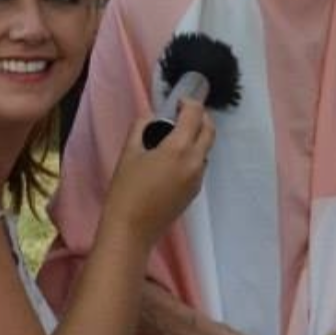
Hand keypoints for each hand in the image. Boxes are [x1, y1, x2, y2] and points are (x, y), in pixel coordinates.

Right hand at [104, 98, 213, 245]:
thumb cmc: (126, 190)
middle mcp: (195, 162)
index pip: (195, 114)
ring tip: (176, 137)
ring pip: (206, 149)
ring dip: (198, 136)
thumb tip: (151, 117)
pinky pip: (200, 165)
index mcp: (180, 148)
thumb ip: (142, 127)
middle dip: (200, 117)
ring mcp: (197, 179)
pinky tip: (174, 159)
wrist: (130, 231)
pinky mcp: (194, 193)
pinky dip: (194, 154)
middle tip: (181, 114)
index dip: (188, 103)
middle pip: (209, 130)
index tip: (176, 103)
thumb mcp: (129, 152)